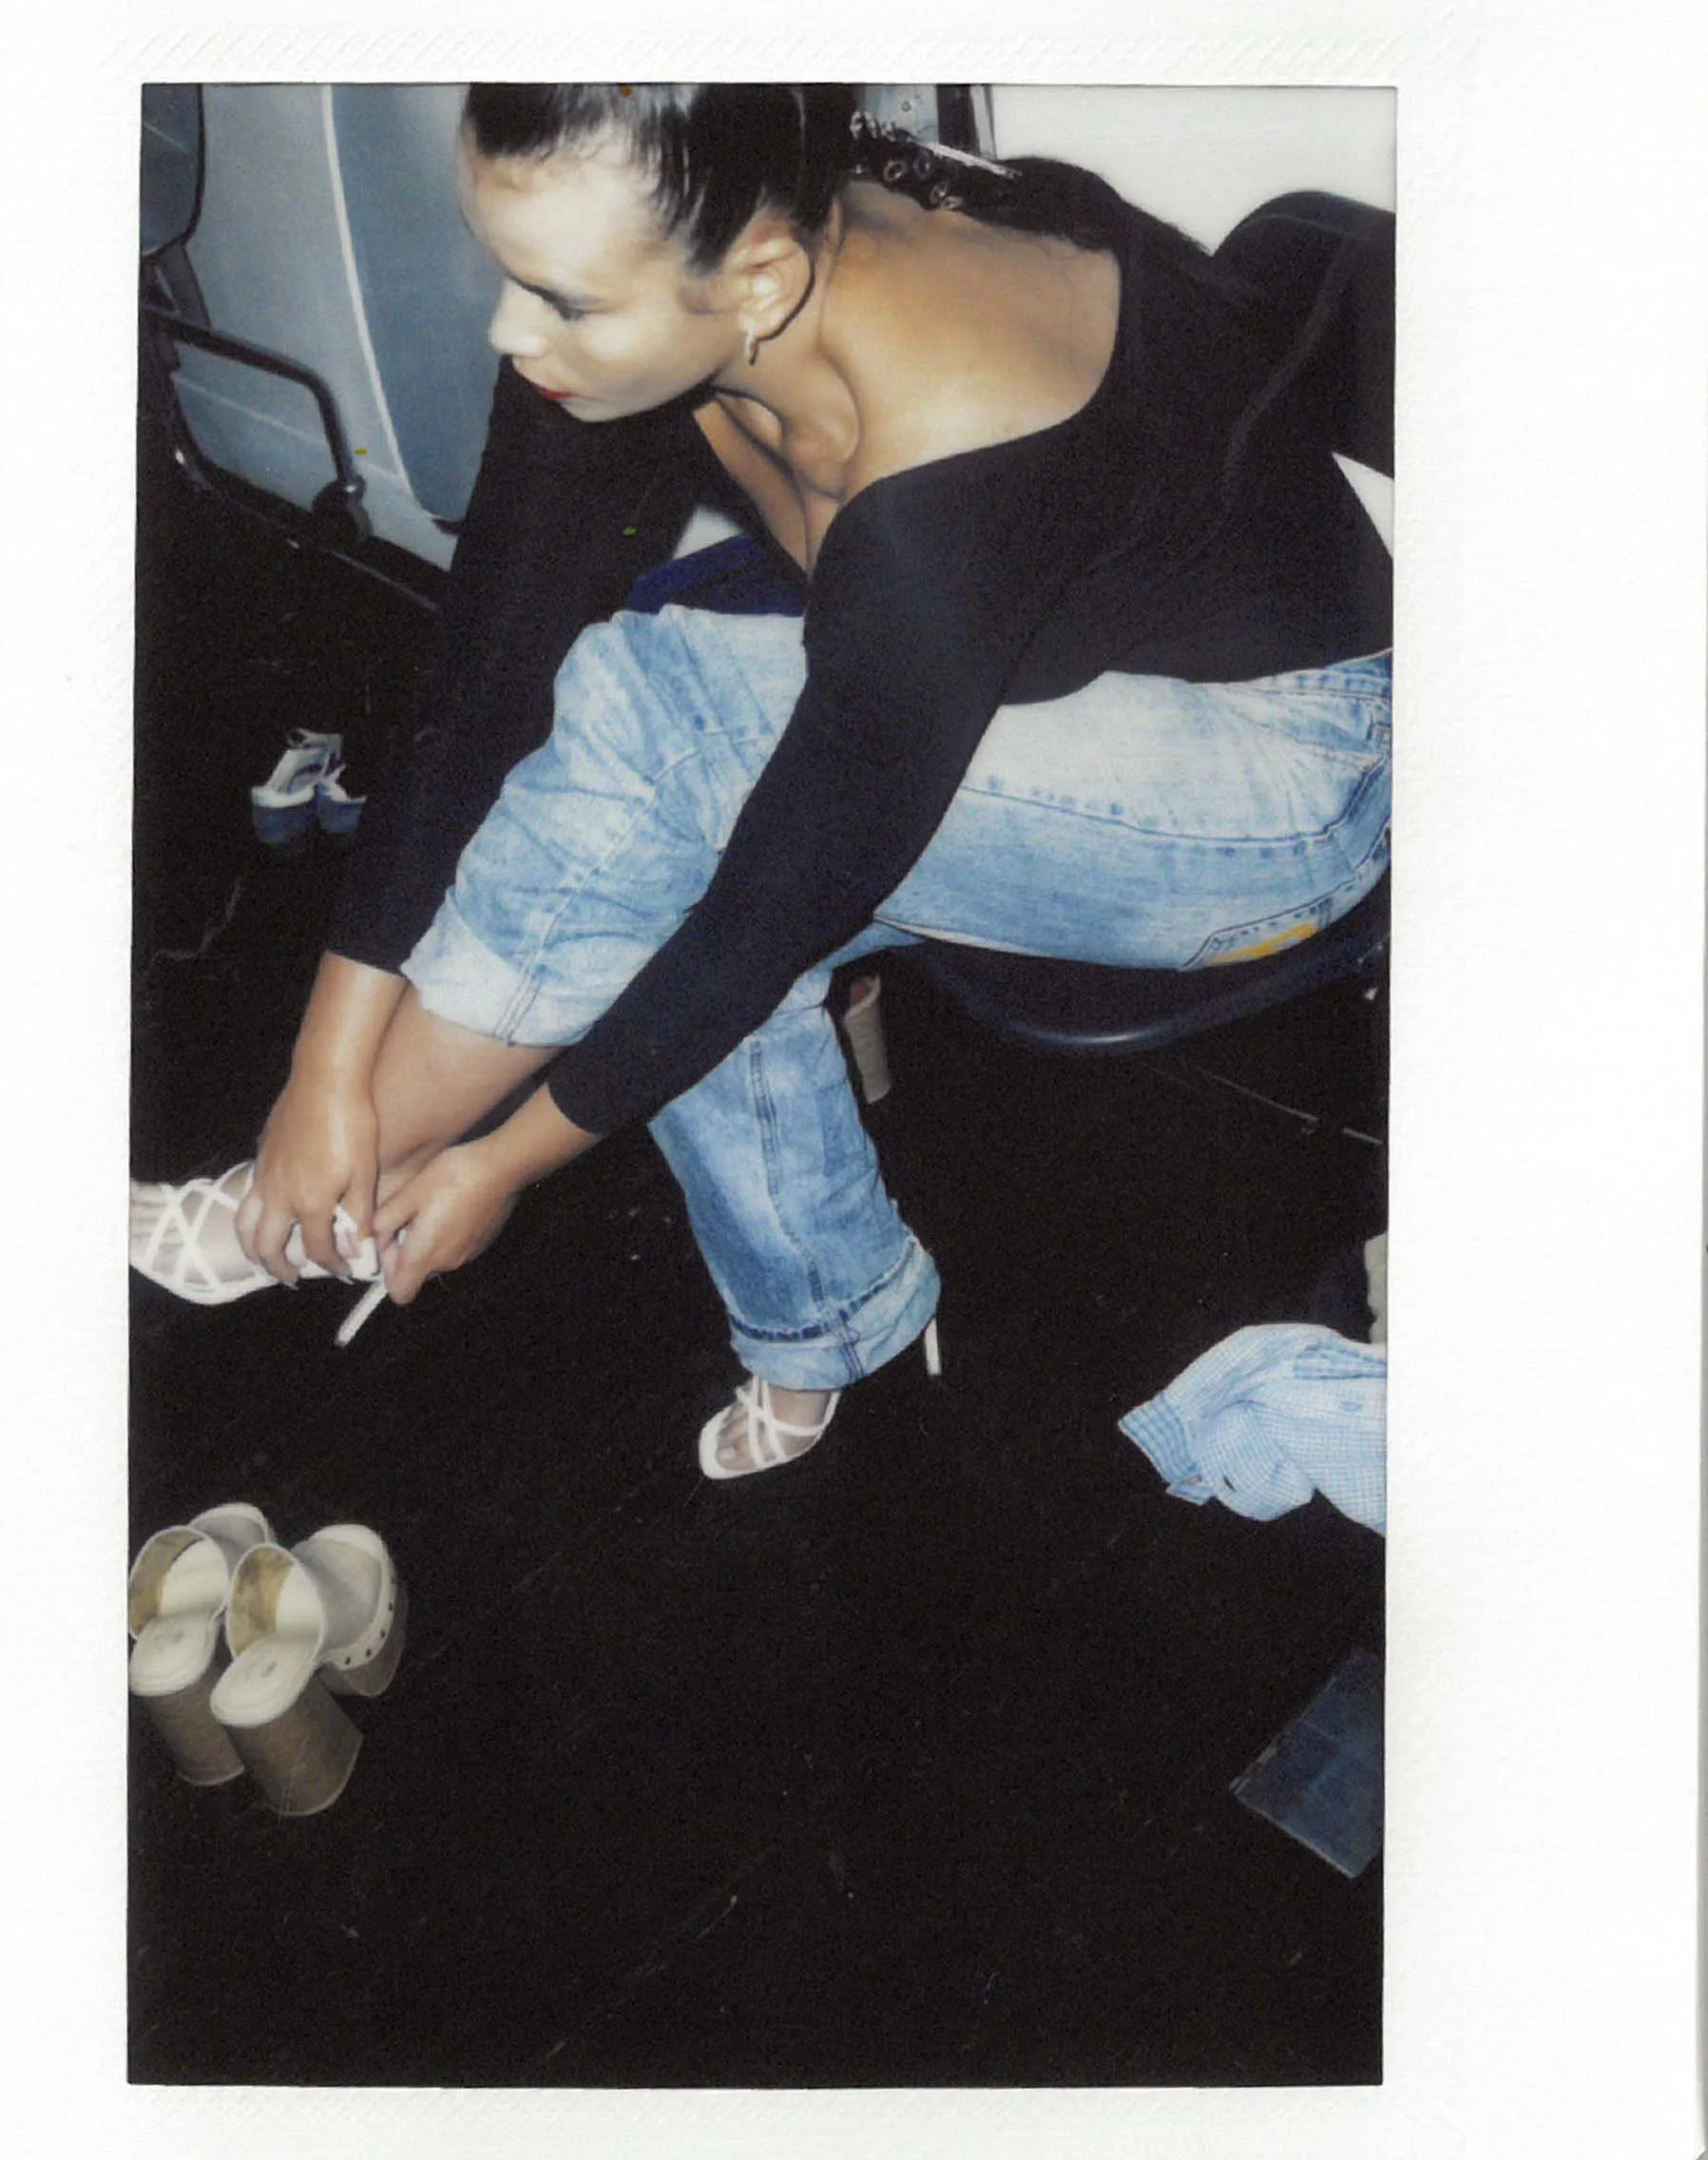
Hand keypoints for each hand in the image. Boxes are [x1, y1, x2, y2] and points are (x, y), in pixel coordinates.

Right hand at [238, 1070, 379, 1284]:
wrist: (325, 1080)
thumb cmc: (353, 1123)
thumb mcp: (365, 1172)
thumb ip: (360, 1214)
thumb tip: (360, 1246)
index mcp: (312, 1202)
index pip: (317, 1250)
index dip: (332, 1265)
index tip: (345, 1269)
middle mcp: (281, 1194)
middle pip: (267, 1246)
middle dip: (278, 1268)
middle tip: (291, 1278)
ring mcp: (265, 1175)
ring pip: (245, 1224)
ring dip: (252, 1247)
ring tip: (264, 1257)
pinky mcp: (260, 1157)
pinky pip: (247, 1197)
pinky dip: (251, 1216)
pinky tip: (267, 1214)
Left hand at [371, 1141, 519, 1305]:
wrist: (500, 1168)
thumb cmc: (451, 1178)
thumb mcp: (408, 1193)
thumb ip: (384, 1220)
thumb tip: (376, 1235)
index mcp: (424, 1254)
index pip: (399, 1293)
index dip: (389, 1274)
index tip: (390, 1245)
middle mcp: (446, 1262)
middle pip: (417, 1274)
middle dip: (407, 1251)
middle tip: (409, 1217)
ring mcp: (467, 1255)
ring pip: (436, 1259)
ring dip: (428, 1241)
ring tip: (432, 1206)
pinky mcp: (480, 1244)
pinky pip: (454, 1248)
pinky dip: (448, 1235)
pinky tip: (452, 1205)